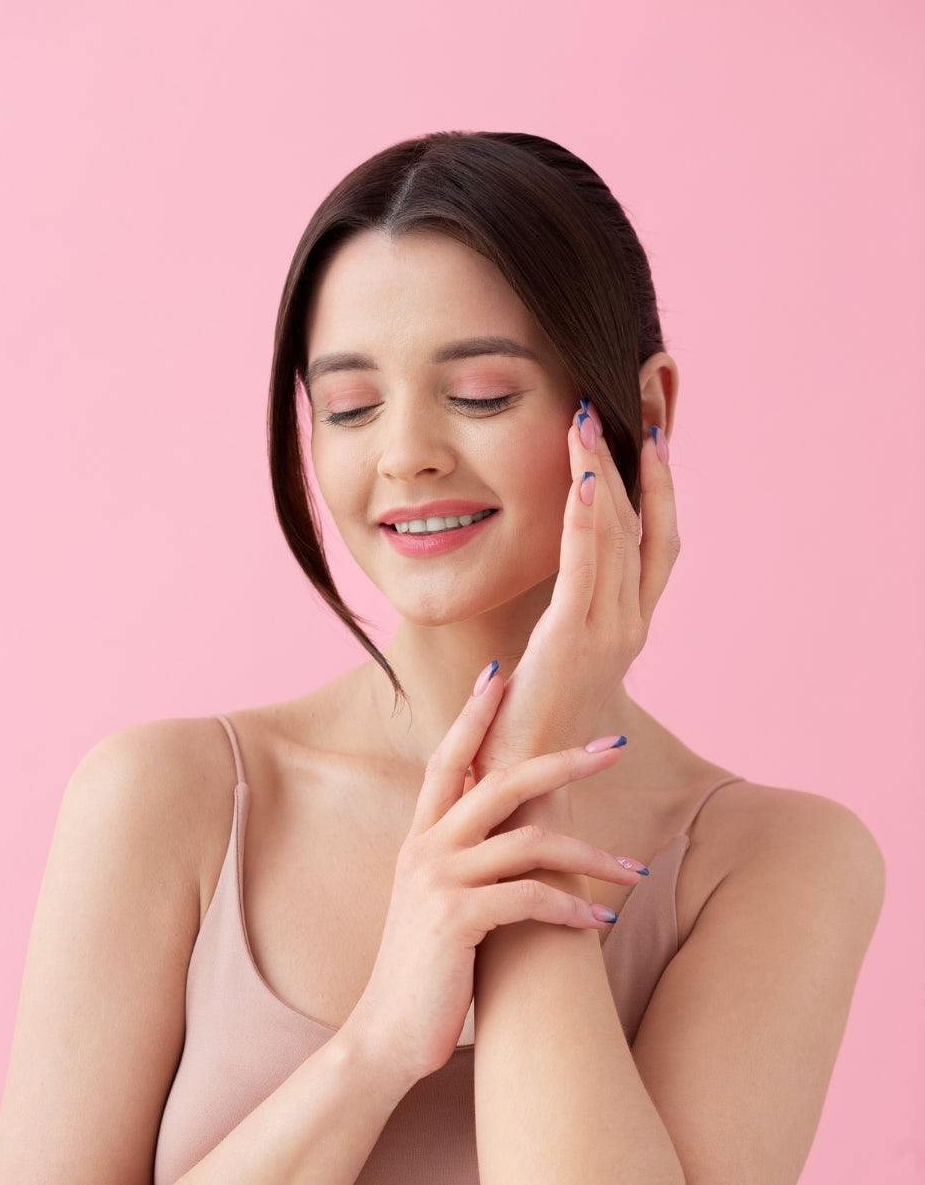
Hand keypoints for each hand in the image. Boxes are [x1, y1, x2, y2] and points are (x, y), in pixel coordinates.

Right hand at [346, 664, 644, 1087]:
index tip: (502, 674)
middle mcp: (424, 849)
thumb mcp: (439, 903)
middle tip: (615, 746)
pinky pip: (530, 897)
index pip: (447, 759)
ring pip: (530, 840)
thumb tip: (516, 832)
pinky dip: (573, 907)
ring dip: (594, 854)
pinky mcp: (455, 919)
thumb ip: (467, 861)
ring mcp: (437, 881)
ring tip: (636, 871)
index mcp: (420, 839)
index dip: (473, 714)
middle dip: (564, 760)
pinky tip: (601, 921)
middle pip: (502, 781)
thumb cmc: (426, 972)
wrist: (386, 1035)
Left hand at [472, 409, 679, 775]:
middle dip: (643, 459)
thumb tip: (554, 571)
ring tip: (585, 419)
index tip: (651, 430)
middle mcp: (630, 625)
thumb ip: (563, 615)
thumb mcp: (554, 657)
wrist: (524, 786)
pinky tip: (581, 478)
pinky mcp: (573, 642)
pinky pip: (584, 568)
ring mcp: (609, 634)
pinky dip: (585, 519)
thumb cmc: (528, 724)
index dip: (660, 485)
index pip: (657, 540)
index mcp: (629, 627)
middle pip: (649, 525)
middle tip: (634, 398)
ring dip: (601, 473)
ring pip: (617, 537)